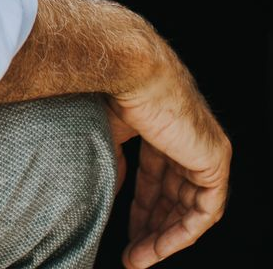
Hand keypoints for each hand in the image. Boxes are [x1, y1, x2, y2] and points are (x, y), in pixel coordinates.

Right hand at [108, 60, 230, 266]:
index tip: (125, 232)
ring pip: (190, 207)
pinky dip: (184, 232)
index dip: (142, 207)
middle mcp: (187, 139)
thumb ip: (114, 163)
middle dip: (152, 227)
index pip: (158, 177)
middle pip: (174, 195)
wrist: (129, 71)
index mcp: (162, 127)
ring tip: (140, 259)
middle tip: (133, 253)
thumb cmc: (110, 90)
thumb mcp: (106, 135)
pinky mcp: (214, 160)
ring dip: (165, 237)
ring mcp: (204, 150)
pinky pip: (205, 210)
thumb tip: (111, 193)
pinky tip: (160, 247)